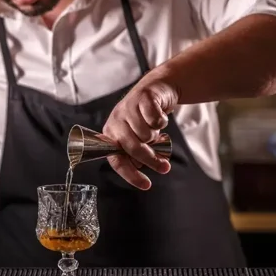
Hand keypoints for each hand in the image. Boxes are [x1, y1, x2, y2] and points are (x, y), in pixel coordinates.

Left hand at [102, 75, 177, 189]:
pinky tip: (160, 117)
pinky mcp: (142, 98)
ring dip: (156, 136)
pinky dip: (162, 122)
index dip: (130, 174)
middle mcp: (116, 120)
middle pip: (133, 148)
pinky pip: (156, 120)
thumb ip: (134, 153)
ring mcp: (128, 108)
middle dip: (151, 160)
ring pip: (146, 134)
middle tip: (164, 167)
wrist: (157, 89)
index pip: (116, 159)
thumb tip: (139, 168)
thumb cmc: (144, 117)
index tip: (146, 185)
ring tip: (156, 130)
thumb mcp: (136, 136)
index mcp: (111, 133)